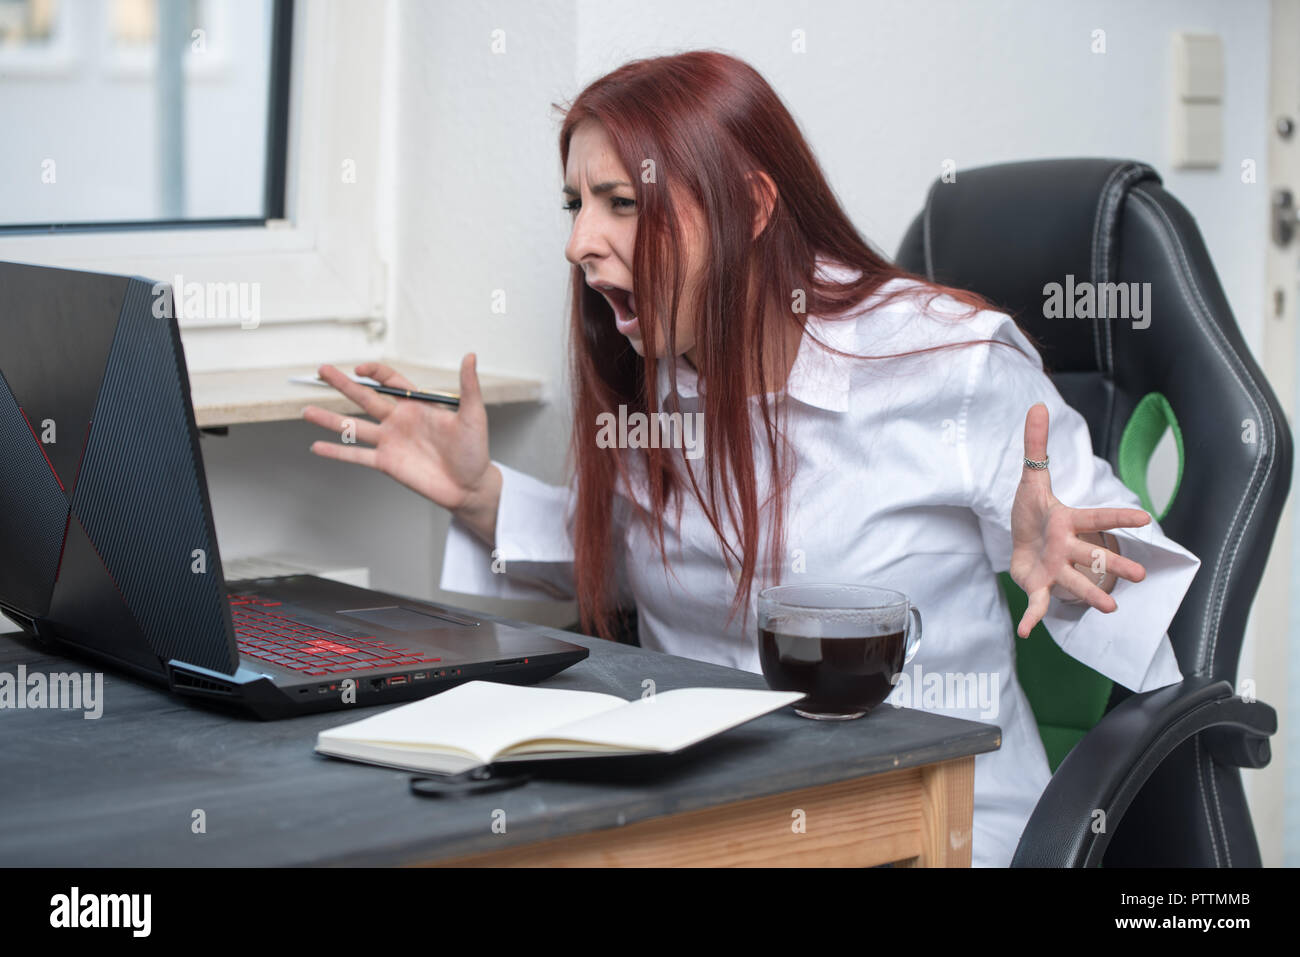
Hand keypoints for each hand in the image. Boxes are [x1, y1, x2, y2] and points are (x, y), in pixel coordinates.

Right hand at [302, 353, 501, 541]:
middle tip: (321, 370)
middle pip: (365, 398)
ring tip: (307, 411)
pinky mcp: (386, 463)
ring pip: (355, 426)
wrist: (470, 486)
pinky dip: (337, 452)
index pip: (390, 382)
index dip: (375, 372)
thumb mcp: (473, 415)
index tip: (361, 368)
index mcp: (417, 405)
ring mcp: (390, 441)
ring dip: (330, 419)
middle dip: (342, 384)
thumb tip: (470, 356)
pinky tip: (317, 446)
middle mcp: (399, 421)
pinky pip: (357, 455)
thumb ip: (469, 386)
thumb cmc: (475, 451)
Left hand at [1008, 402, 1149, 637]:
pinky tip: (1027, 633)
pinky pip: (1038, 603)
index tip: (1146, 515)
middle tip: (1140, 576)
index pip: (1098, 515)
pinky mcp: (1039, 585)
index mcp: (1069, 520)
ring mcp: (1056, 568)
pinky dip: (1033, 618)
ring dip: (1092, 594)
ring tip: (1111, 608)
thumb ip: (1035, 445)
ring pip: (1077, 581)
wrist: (1020, 540)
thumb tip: (1036, 405)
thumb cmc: (1033, 511)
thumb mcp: (1031, 478)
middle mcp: (1068, 547)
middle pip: (1094, 554)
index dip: (1120, 514)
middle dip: (1115, 564)